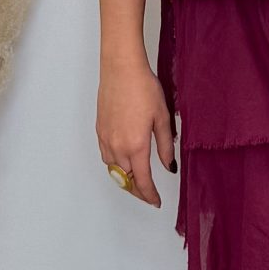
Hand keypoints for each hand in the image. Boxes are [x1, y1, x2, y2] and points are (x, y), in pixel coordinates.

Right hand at [96, 56, 176, 206]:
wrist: (121, 68)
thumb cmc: (143, 88)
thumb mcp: (162, 118)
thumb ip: (165, 146)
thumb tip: (169, 166)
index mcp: (136, 146)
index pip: (142, 181)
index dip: (150, 195)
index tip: (156, 201)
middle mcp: (118, 146)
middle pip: (126, 180)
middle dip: (138, 190)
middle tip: (149, 194)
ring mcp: (106, 139)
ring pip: (114, 171)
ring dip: (125, 179)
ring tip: (137, 180)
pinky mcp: (99, 130)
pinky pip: (106, 157)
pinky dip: (115, 165)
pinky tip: (123, 161)